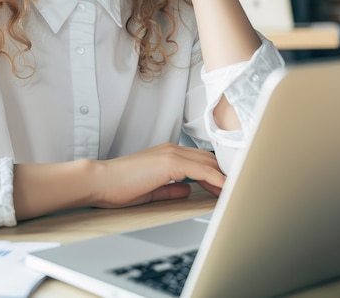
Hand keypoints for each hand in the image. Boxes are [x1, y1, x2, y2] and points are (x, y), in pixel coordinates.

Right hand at [94, 143, 224, 208]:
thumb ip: (171, 188)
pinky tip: (225, 189)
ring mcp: (171, 154)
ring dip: (225, 177)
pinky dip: (217, 180)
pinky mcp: (170, 162)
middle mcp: (172, 150)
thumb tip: (187, 190)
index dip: (216, 174)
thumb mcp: (151, 189)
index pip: (200, 161)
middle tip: (237, 189)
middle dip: (225, 174)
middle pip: (208, 159)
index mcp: (167, 154)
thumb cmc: (119, 186)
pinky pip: (202, 171)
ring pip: (209, 163)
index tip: (226, 187)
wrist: (101, 181)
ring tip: (238, 190)